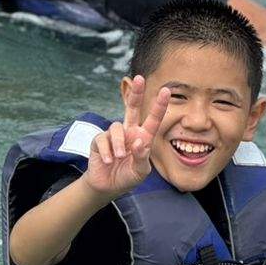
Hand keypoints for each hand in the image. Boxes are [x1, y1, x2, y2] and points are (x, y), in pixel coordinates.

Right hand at [84, 77, 169, 198]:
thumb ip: (142, 158)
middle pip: (132, 107)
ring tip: (120, 157)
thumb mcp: (140, 171)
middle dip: (136, 93)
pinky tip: (108, 161)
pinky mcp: (99, 141)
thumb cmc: (128, 176)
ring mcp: (114, 135)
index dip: (159, 106)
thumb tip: (139, 141)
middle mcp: (129, 132)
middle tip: (139, 78)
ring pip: (116, 127)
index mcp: (143, 137)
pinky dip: (106, 151)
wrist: (108, 186)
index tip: (166, 91)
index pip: (153, 119)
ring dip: (119, 143)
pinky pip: (102, 139)